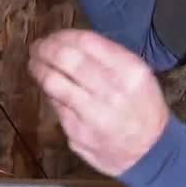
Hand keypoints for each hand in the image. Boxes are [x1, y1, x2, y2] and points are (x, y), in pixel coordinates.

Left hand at [28, 29, 169, 176]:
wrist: (150, 151)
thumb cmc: (144, 107)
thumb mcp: (140, 75)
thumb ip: (110, 57)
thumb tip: (70, 43)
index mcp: (129, 71)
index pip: (86, 42)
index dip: (63, 35)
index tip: (54, 35)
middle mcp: (111, 90)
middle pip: (66, 59)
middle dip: (45, 48)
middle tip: (37, 46)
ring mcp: (92, 114)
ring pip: (53, 82)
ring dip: (39, 69)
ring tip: (35, 63)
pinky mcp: (77, 132)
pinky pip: (56, 105)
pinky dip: (50, 92)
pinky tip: (50, 87)